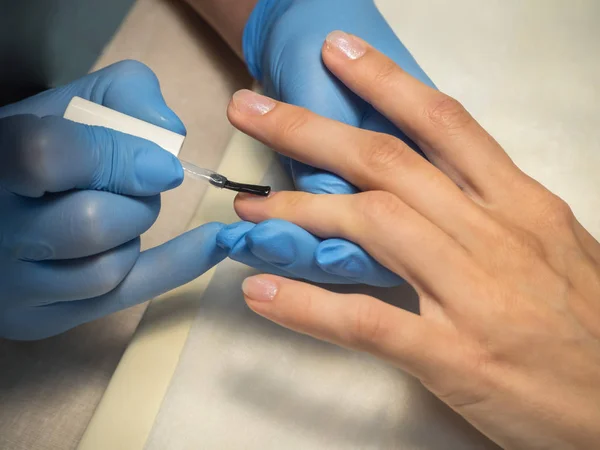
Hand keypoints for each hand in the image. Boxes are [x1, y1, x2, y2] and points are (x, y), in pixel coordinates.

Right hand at [0, 61, 225, 339]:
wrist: (5, 203)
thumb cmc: (46, 147)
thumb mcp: (77, 102)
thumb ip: (126, 95)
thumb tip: (171, 133)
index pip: (46, 156)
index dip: (115, 158)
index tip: (162, 165)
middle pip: (90, 223)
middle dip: (136, 202)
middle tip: (135, 187)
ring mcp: (14, 284)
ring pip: (106, 270)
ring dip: (134, 234)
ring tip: (120, 211)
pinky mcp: (43, 318)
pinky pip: (125, 298)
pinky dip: (179, 266)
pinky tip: (213, 241)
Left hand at [227, 33, 599, 448]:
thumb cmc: (588, 325)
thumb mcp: (550, 248)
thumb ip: (488, 214)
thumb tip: (427, 189)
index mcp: (520, 206)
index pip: (443, 124)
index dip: (385, 83)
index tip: (337, 55)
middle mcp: (494, 237)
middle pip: (388, 163)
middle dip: (312, 130)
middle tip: (253, 110)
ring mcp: (473, 296)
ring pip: (373, 227)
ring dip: (301, 210)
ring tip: (250, 205)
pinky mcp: (455, 358)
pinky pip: (370, 321)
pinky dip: (309, 307)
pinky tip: (264, 294)